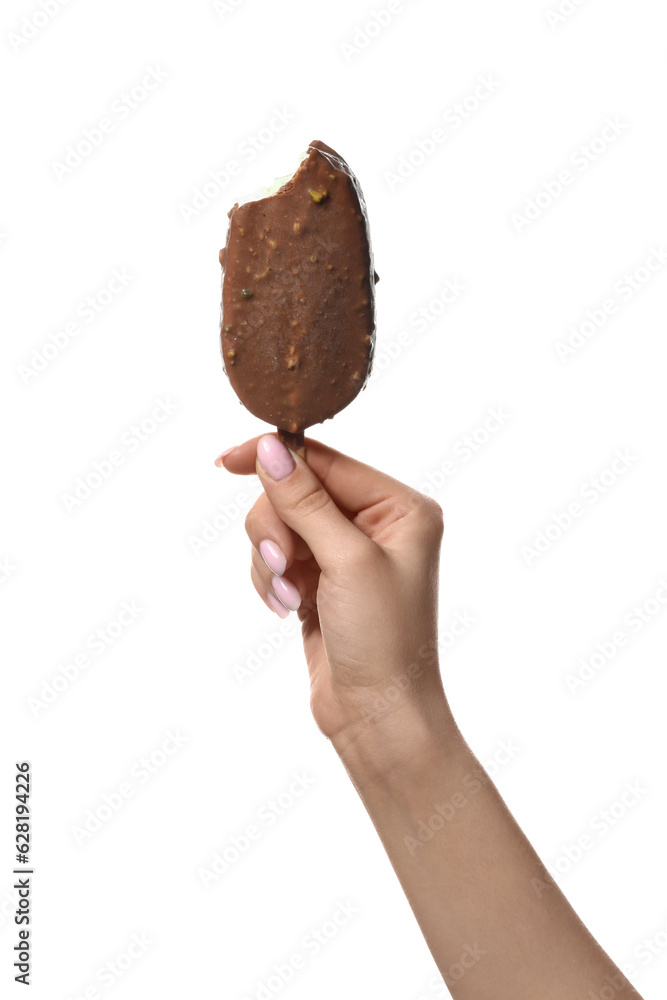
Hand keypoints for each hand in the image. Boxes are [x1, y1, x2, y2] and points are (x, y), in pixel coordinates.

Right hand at [218, 434, 452, 754]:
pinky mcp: (321, 581)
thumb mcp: (346, 561)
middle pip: (295, 492)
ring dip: (272, 561)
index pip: (326, 462)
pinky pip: (276, 558)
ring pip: (279, 526)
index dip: (276, 459)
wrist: (378, 717)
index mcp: (401, 507)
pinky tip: (288, 609)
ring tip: (289, 598)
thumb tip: (268, 448)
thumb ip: (304, 501)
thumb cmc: (383, 640)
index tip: (225, 462)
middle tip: (282, 565)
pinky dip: (272, 581)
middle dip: (277, 529)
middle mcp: (376, 524)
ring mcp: (346, 554)